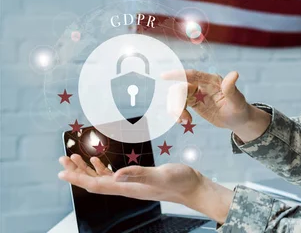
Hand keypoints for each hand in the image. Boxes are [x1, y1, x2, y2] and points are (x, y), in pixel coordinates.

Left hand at [58, 154, 233, 223]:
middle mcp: (126, 188)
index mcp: (127, 188)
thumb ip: (138, 174)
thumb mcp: (159, 175)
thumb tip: (115, 176)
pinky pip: (113, 176)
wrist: (192, 187)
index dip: (78, 178)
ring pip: (102, 178)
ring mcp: (131, 184)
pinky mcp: (137, 180)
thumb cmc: (179, 181)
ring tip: (74, 157)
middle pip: (94, 182)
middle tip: (62, 160)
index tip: (62, 171)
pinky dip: (102, 168)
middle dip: (77, 172)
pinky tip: (99, 161)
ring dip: (87, 169)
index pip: (96, 184)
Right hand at [162, 69, 250, 129]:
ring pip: (177, 97)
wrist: (237, 120)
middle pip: (181, 88)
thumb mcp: (237, 100)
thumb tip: (234, 74)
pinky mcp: (193, 103)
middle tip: (183, 118)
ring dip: (176, 109)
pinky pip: (180, 105)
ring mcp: (196, 94)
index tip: (164, 76)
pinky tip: (186, 122)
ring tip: (185, 121)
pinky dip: (178, 114)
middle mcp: (202, 85)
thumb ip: (231, 88)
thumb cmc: (240, 108)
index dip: (178, 74)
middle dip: (177, 102)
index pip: (192, 75)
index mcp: (211, 80)